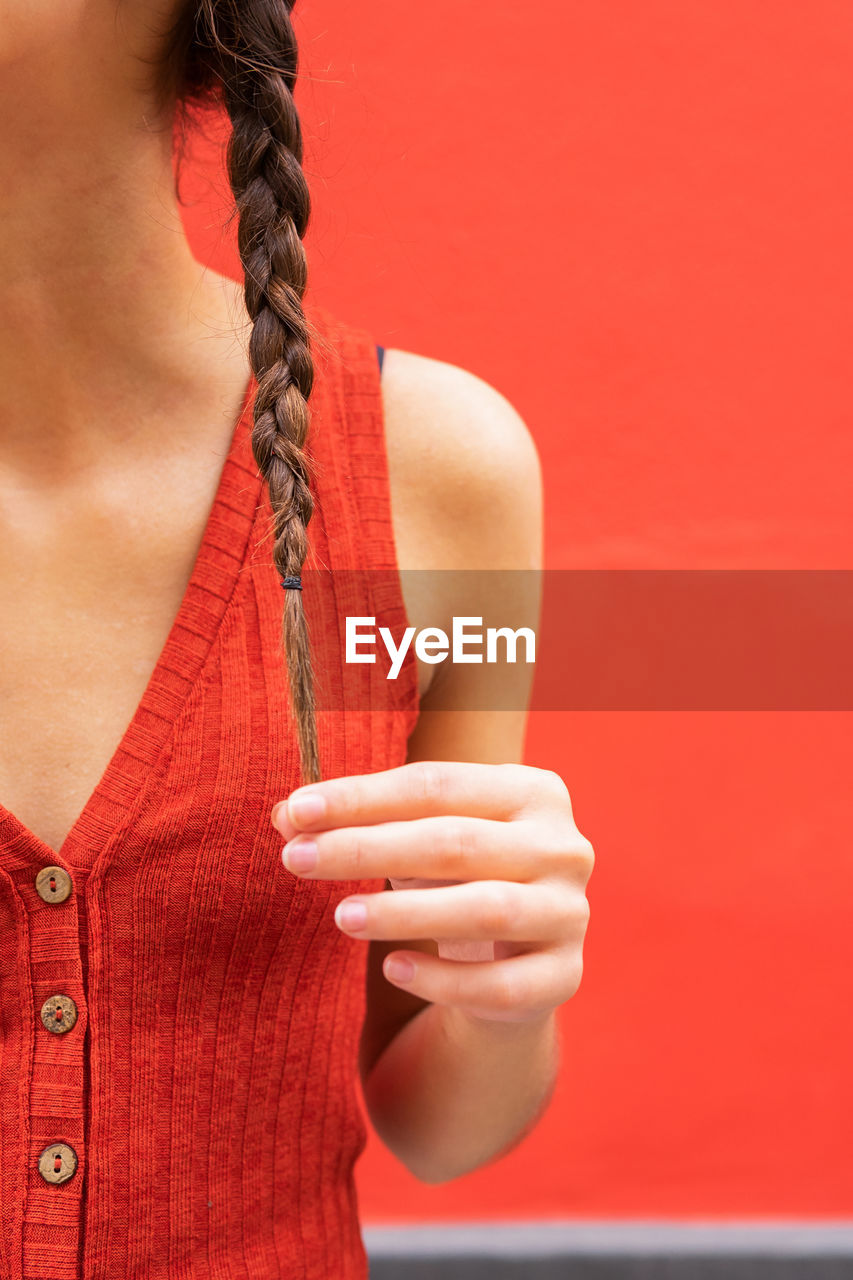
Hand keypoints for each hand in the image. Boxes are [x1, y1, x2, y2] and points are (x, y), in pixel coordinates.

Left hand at [271, 761, 593, 1024]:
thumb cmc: (459, 874)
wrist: (517, 954)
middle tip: (295, 859)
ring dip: (405, 913)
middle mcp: (563, 847)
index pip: (436, 784)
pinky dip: (443, 980)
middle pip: (456, 842)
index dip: (363, 796)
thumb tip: (283, 815)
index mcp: (533, 791)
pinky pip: (501, 984)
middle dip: (368, 849)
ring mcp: (570, 914)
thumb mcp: (417, 836)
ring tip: (340, 916)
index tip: (296, 810)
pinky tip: (392, 969)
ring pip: (486, 911)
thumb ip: (361, 820)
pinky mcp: (564, 977)